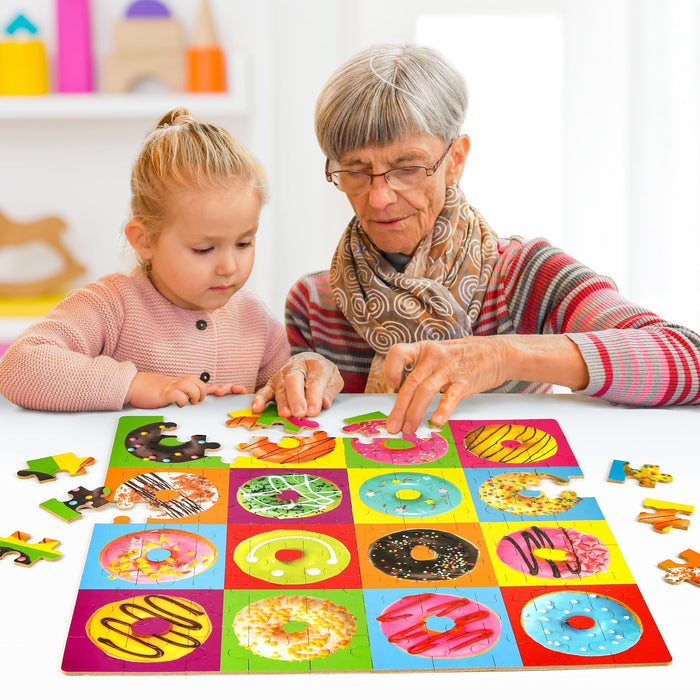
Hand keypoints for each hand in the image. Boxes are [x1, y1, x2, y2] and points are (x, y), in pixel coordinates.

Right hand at [125, 372, 246, 408]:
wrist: (136, 386)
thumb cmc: (158, 392)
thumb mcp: (177, 392)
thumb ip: (191, 395)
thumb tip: (204, 400)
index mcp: (189, 383)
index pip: (212, 386)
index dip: (226, 388)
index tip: (239, 391)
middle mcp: (185, 382)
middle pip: (205, 387)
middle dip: (207, 395)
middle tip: (196, 401)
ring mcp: (176, 386)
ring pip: (196, 389)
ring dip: (194, 398)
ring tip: (186, 402)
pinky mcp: (166, 392)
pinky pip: (180, 396)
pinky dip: (182, 401)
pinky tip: (176, 403)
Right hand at [251, 352, 343, 417]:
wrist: (309, 361)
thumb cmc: (322, 372)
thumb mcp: (333, 378)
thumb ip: (330, 390)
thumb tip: (324, 403)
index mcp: (316, 365)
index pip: (314, 381)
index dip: (314, 397)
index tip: (314, 411)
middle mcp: (297, 367)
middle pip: (294, 381)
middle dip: (296, 398)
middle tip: (300, 413)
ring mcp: (282, 375)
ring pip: (280, 388)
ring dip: (282, 402)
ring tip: (285, 414)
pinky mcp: (272, 383)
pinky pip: (265, 391)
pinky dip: (260, 400)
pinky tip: (257, 409)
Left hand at [383, 337, 505, 433]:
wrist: (497, 352)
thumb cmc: (464, 356)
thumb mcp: (438, 354)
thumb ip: (422, 370)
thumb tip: (405, 398)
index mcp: (424, 349)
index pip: (398, 353)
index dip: (390, 369)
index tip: (391, 385)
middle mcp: (433, 357)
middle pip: (410, 383)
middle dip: (399, 408)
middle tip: (393, 426)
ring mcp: (449, 368)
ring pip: (425, 391)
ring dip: (414, 413)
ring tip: (408, 429)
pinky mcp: (464, 381)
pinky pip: (450, 396)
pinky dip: (442, 409)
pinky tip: (436, 420)